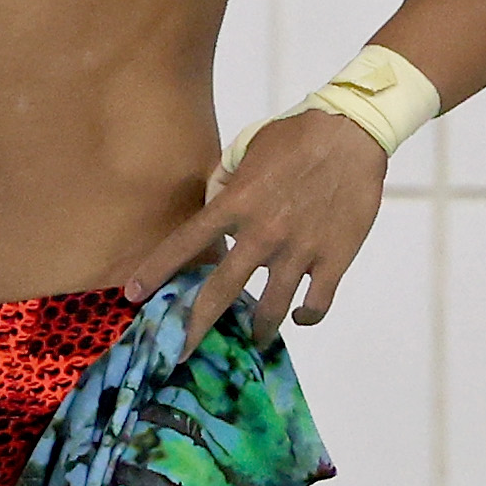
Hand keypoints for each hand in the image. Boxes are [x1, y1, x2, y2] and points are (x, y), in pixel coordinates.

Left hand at [106, 112, 387, 350]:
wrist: (352, 132)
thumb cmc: (295, 136)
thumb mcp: (244, 151)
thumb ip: (223, 185)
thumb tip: (212, 208)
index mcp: (235, 204)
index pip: (184, 244)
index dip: (155, 273)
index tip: (133, 296)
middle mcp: (262, 234)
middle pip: (219, 292)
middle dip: (195, 327)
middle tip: (182, 353)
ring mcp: (299, 250)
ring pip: (271, 308)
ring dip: (258, 329)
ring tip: (254, 337)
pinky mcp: (335, 258)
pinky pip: (317, 302)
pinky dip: (307, 315)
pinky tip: (300, 315)